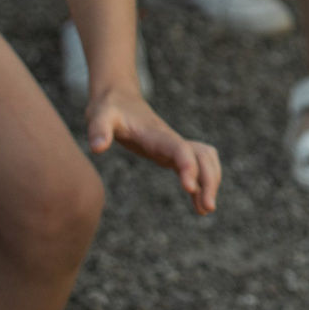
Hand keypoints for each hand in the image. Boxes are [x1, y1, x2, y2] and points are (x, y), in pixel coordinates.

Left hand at [87, 82, 221, 215]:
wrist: (118, 98)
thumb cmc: (109, 108)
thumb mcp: (100, 116)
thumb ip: (99, 130)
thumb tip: (97, 149)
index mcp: (157, 134)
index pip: (180, 149)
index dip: (188, 167)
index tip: (190, 189)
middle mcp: (171, 140)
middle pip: (203, 157)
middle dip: (209, 180)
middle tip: (206, 209)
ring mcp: (173, 146)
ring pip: (205, 161)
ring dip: (211, 182)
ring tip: (205, 210)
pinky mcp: (170, 153)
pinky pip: (195, 167)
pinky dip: (201, 184)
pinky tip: (197, 205)